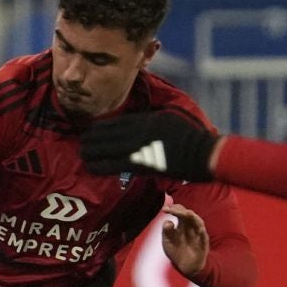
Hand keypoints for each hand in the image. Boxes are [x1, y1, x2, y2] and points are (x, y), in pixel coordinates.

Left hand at [80, 113, 219, 182]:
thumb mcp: (170, 119)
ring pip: (106, 147)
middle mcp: (138, 130)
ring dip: (92, 151)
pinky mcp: (142, 163)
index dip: (100, 127)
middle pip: (107, 132)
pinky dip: (101, 165)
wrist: (203, 153)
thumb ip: (153, 119)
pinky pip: (115, 164)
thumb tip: (142, 121)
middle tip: (82, 143)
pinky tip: (91, 167)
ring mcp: (139, 146)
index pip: (116, 121)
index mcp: (146, 119)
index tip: (91, 130)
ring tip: (83, 155)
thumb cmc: (192, 137)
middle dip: (91, 138)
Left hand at [161, 198, 209, 279]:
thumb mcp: (167, 241)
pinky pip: (204, 238)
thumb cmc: (176, 252)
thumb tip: (168, 222)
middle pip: (188, 215)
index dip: (173, 209)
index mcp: (182, 225)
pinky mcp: (203, 245)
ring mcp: (198, 235)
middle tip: (172, 210)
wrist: (185, 267)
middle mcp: (191, 227)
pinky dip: (203, 233)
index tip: (164, 210)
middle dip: (181, 211)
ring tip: (187, 213)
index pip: (180, 212)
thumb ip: (166, 231)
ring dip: (194, 218)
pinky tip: (200, 229)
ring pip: (198, 223)